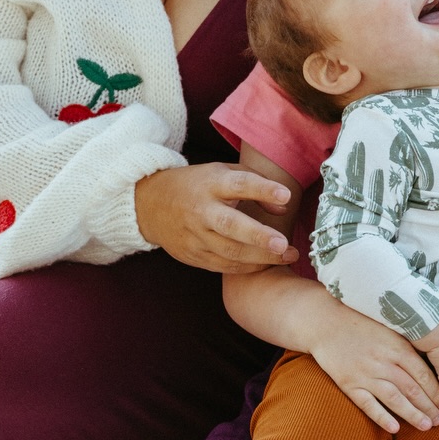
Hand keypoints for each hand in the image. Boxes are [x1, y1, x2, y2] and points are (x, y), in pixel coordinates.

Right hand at [134, 163, 297, 273]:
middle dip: (259, 236)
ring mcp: (195, 235)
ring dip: (261, 257)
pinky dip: (246, 267)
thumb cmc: (199, 184)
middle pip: (230, 225)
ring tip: (288, 256)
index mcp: (212, 184)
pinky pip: (222, 265)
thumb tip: (283, 205)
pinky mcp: (192, 255)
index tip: (286, 195)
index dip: (263, 189)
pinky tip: (266, 264)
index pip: (239, 184)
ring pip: (229, 251)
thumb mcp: (224, 171)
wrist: (150, 204)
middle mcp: (202, 210)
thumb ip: (256, 182)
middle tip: (284, 244)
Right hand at [309, 303, 438, 432]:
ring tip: (427, 426)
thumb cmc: (363, 324)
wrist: (327, 324)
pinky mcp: (349, 385)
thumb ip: (407, 346)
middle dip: (429, 406)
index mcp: (397, 347)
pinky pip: (368, 405)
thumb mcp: (390, 329)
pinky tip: (395, 429)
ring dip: (412, 415)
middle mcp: (384, 362)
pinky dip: (382, 417)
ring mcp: (366, 375)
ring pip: (394, 399)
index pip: (422, 374)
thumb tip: (430, 363)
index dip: (436, 391)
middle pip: (412, 389)